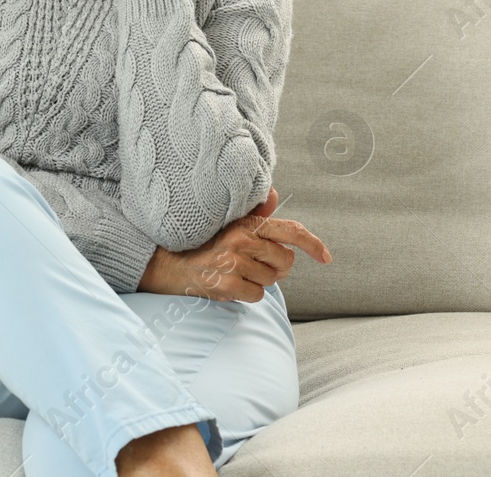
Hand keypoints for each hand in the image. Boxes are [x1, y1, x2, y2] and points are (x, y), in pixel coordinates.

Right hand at [138, 190, 332, 302]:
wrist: (164, 263)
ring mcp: (234, 264)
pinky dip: (246, 294)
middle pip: (285, 262)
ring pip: (271, 280)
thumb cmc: (199, 242)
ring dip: (258, 280)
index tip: (326, 257)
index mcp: (244, 222)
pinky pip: (257, 296)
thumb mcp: (224, 222)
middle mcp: (241, 241)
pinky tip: (228, 284)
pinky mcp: (227, 285)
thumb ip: (253, 213)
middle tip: (252, 263)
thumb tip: (274, 194)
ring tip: (234, 271)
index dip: (313, 244)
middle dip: (275, 267)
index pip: (290, 231)